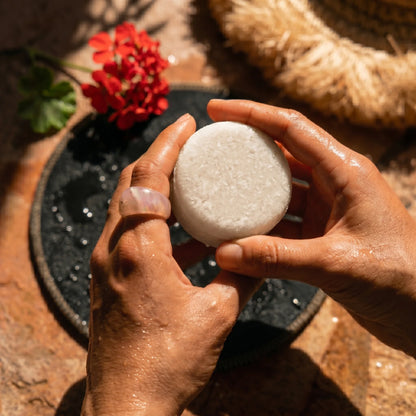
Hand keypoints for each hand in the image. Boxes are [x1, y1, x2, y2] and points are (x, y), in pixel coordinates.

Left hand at [82, 114, 260, 415]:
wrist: (128, 404)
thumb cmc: (168, 362)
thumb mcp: (216, 315)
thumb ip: (239, 278)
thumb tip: (254, 257)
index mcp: (138, 248)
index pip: (148, 176)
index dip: (168, 143)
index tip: (187, 122)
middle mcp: (114, 249)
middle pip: (130, 183)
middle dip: (159, 158)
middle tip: (190, 148)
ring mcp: (105, 265)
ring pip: (127, 208)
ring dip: (156, 191)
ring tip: (190, 187)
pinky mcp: (108, 281)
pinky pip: (130, 237)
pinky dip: (155, 226)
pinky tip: (186, 239)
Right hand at [209, 99, 415, 356]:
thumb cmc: (401, 278)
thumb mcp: (336, 264)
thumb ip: (278, 258)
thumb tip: (225, 252)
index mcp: (345, 172)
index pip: (292, 128)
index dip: (251, 115)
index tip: (216, 113)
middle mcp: (336, 183)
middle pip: (282, 154)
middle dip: (245, 150)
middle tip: (209, 150)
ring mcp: (329, 209)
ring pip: (280, 190)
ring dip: (250, 192)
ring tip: (216, 191)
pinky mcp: (323, 235)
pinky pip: (284, 222)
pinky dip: (261, 227)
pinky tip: (238, 233)